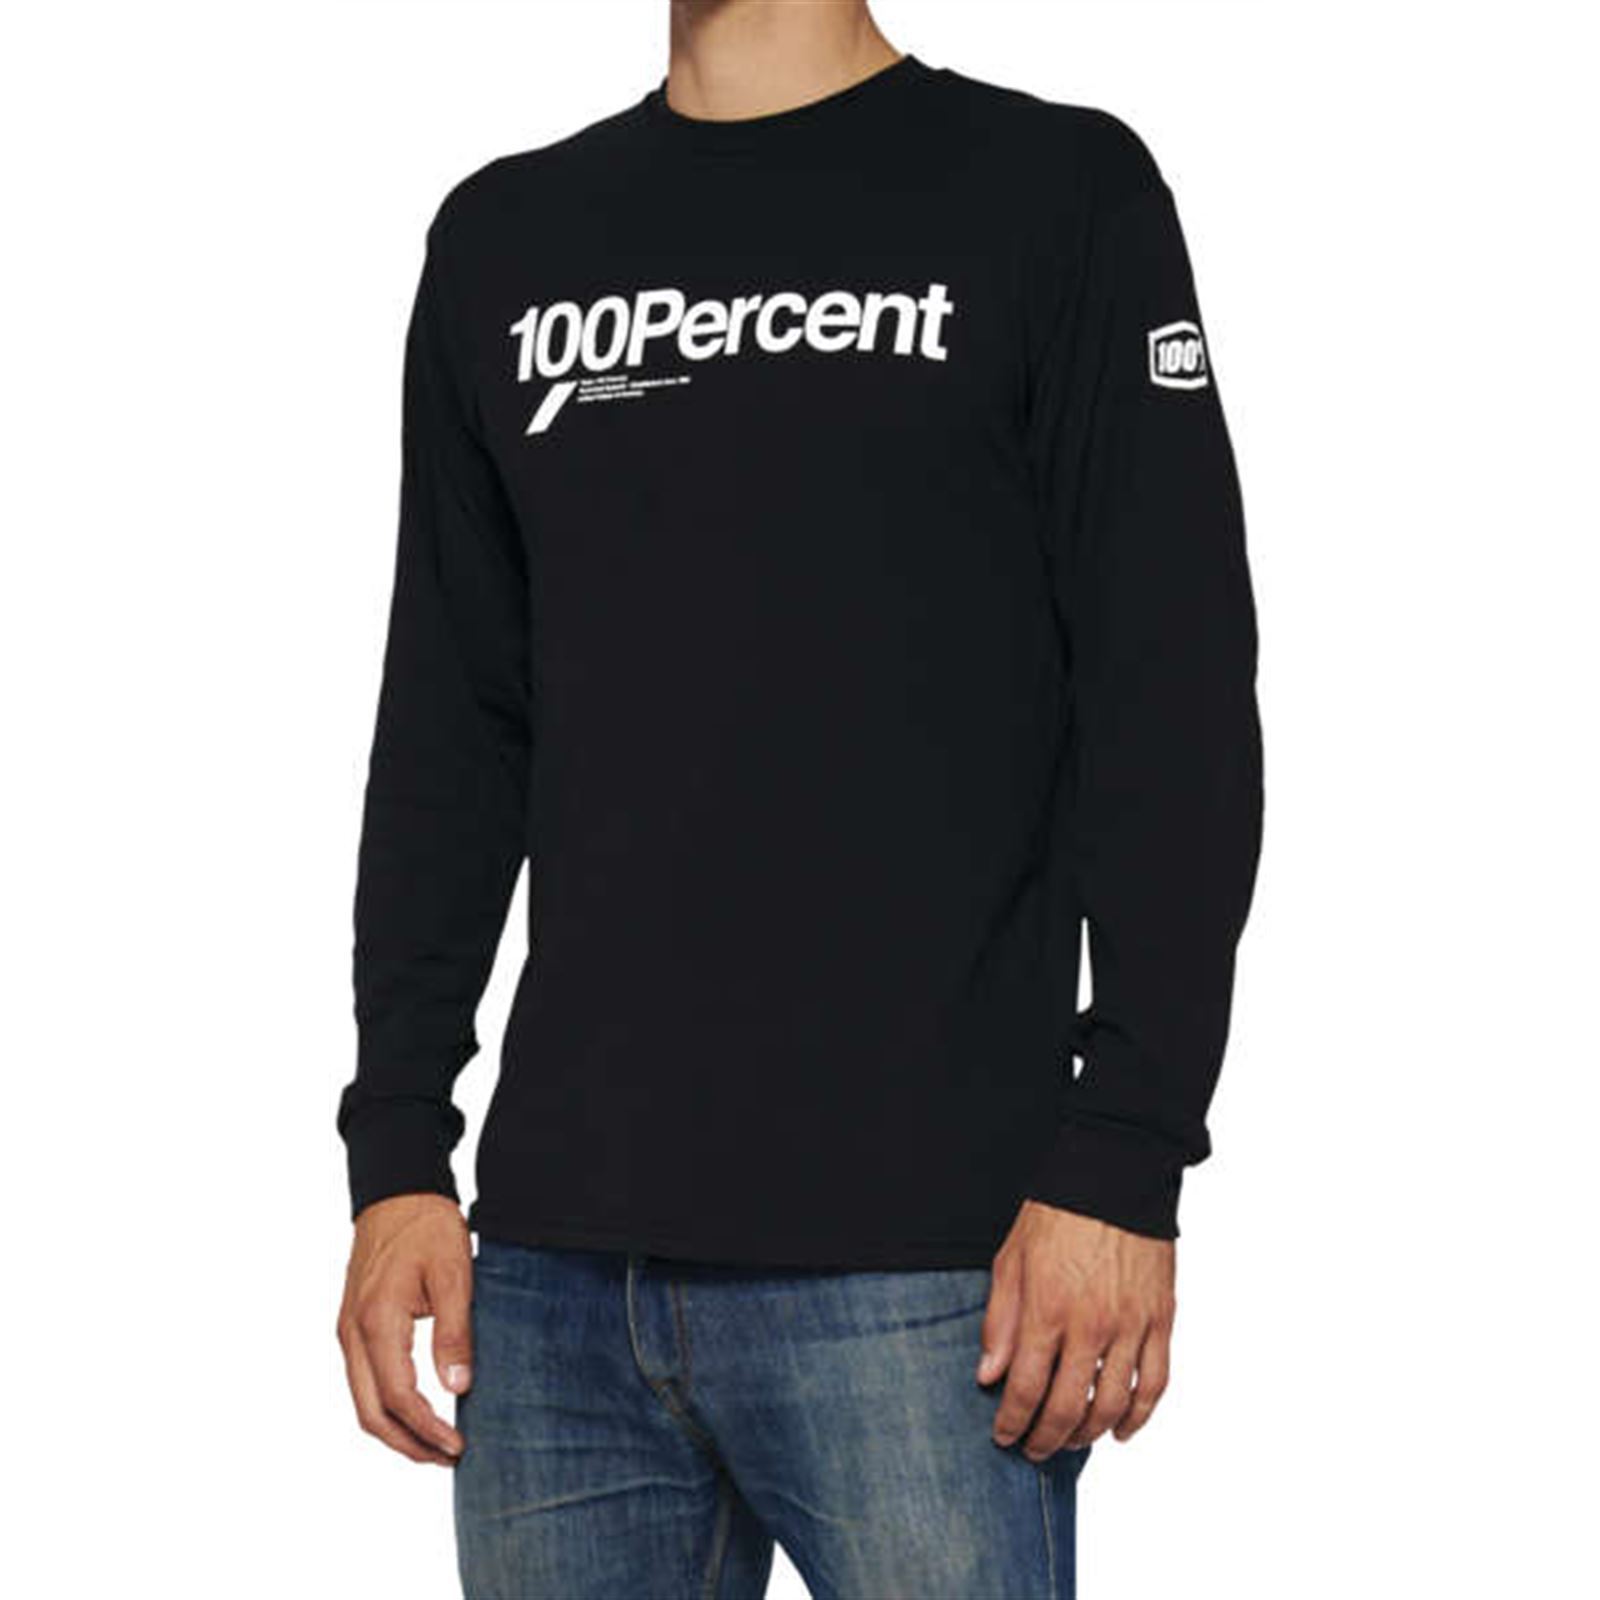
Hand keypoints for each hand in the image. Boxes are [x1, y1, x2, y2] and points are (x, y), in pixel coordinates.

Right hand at [337, 1192, 473, 1464]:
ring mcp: (347, 1331)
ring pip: (363, 1402)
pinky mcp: (352, 1325)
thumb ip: (454, 1330)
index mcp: (376, 1321)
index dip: (428, 1429)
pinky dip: (386, 1407)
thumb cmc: (427, 1226)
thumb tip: (458, 1387)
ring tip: (436, 1444)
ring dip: (396, 1431)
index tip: (459, 1446)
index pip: (398, 1397)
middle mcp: (352, 1333)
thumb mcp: (453, 1273)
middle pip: (370, 1414)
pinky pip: (363, 1381)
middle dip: (408, 1445)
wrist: (397, 1191)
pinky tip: (416, 1410)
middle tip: (448, 1457)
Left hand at [978, 1201, 1175, 1460]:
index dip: (1012, 1421)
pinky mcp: (1161, 1320)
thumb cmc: (1056, 1213)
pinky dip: (1139, 1416)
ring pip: (1112, 1404)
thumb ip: (1000, 1320)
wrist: (1114, 1175)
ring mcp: (1131, 1326)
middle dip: (1045, 1439)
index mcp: (1047, 1309)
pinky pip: (1154, 1383)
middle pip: (1067, 1407)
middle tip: (1032, 1449)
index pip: (1026, 1388)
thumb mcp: (1010, 1258)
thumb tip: (988, 1374)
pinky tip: (1120, 1430)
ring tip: (1069, 1440)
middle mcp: (1091, 1326)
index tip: (1003, 1434)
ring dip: (1088, 1433)